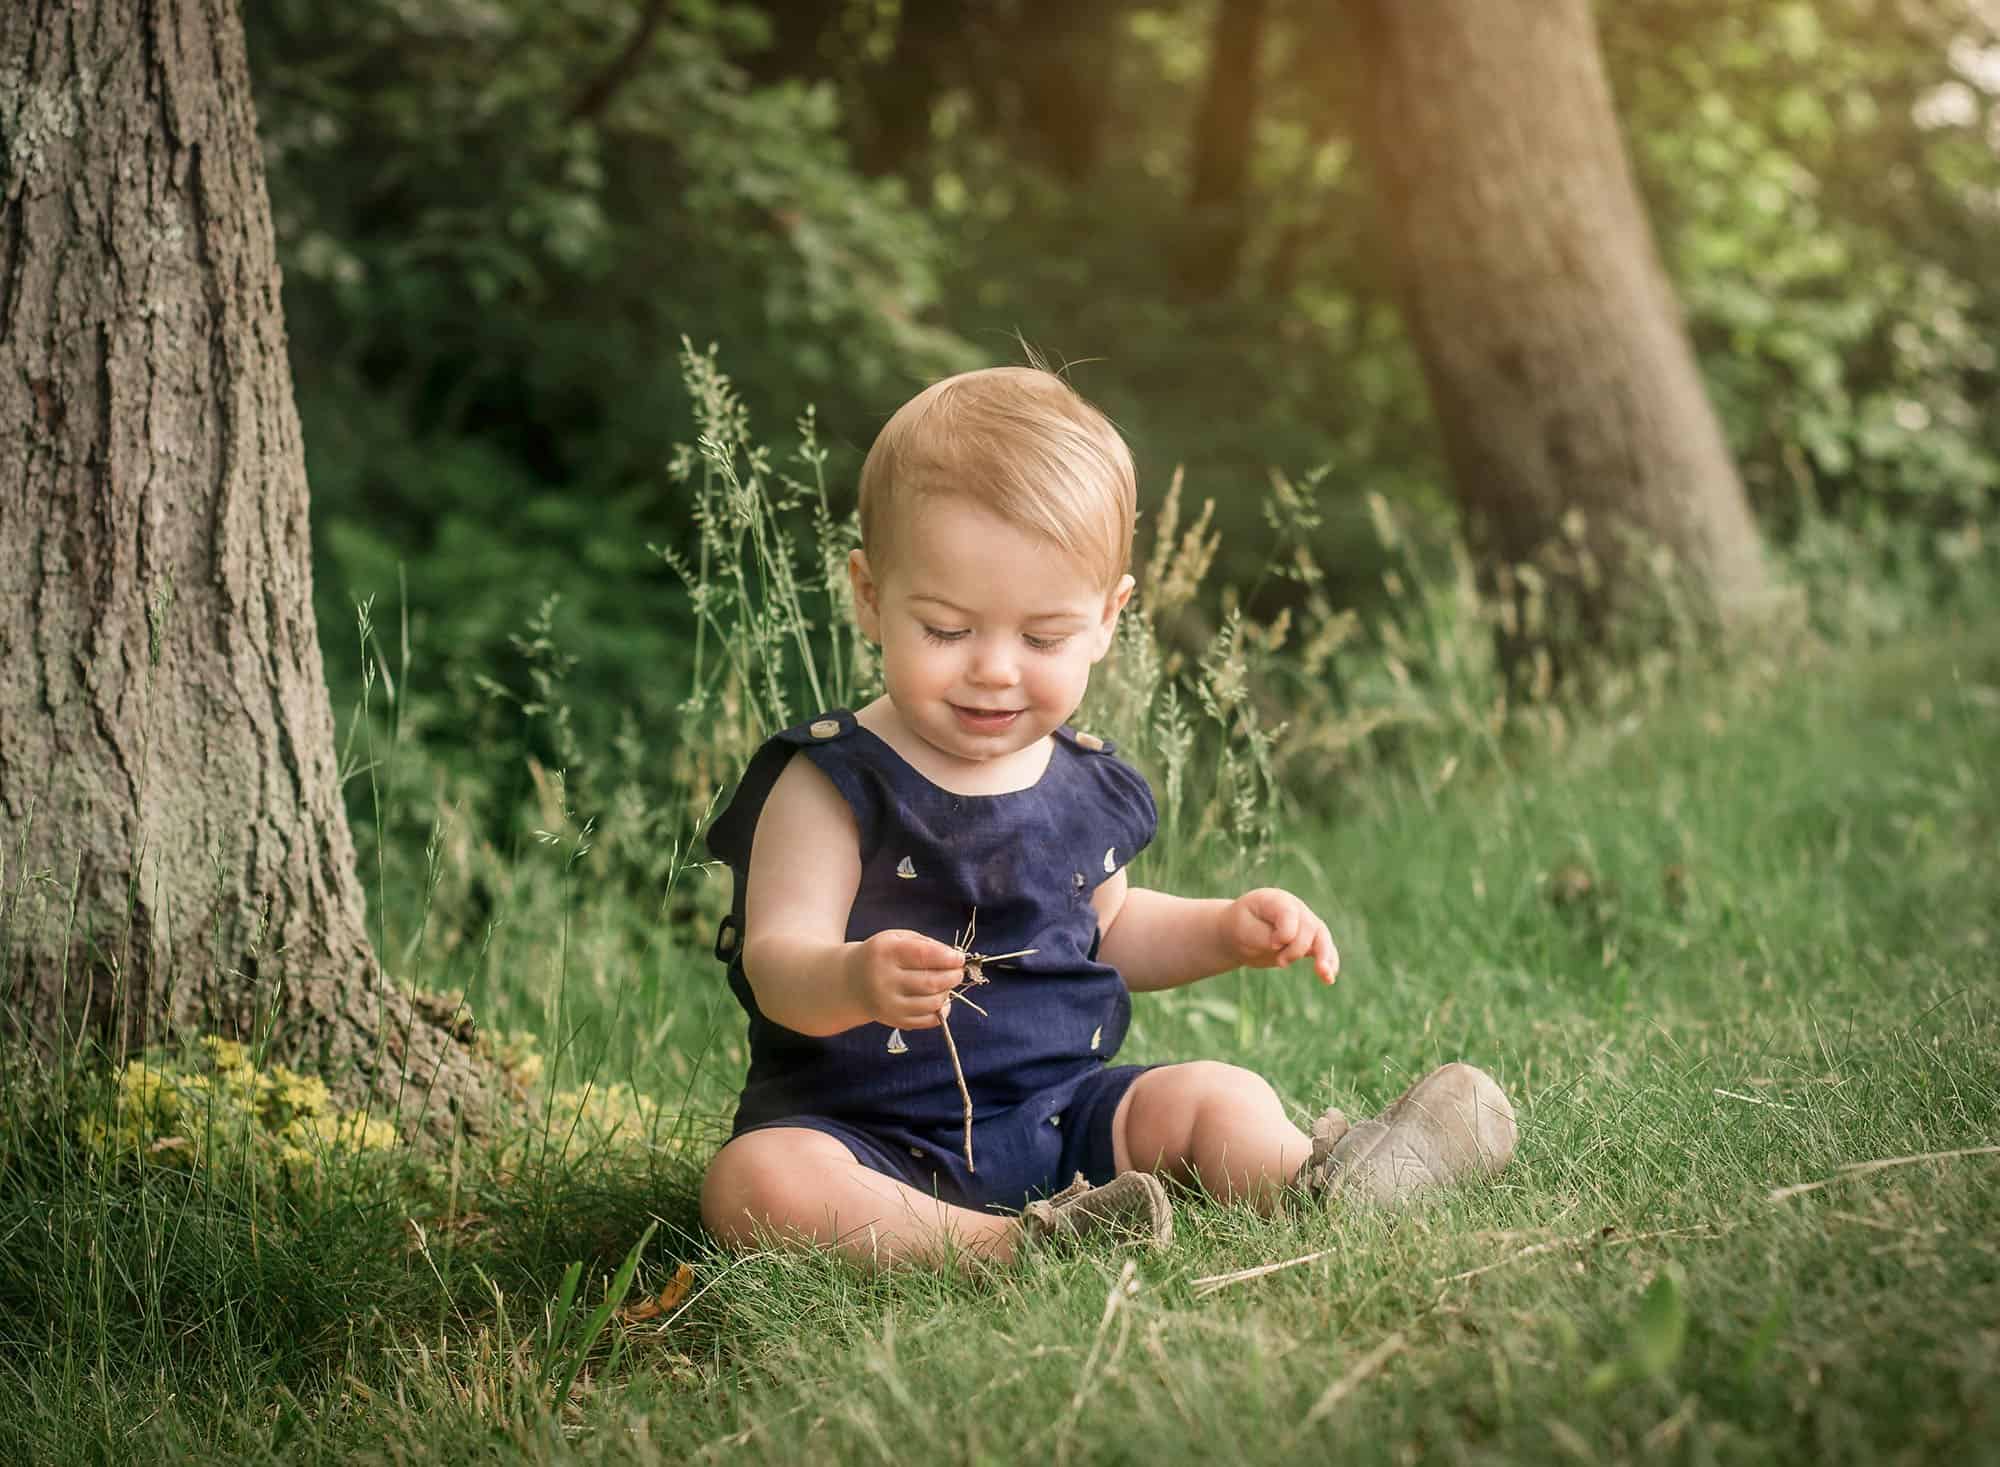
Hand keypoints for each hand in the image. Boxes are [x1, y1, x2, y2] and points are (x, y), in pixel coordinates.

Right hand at [845, 929, 966, 1027]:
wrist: (851, 982)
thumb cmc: (881, 955)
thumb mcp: (896, 938)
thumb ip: (925, 944)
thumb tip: (952, 958)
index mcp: (885, 952)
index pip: (924, 956)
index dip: (948, 958)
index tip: (959, 958)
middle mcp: (884, 980)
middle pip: (930, 982)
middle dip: (952, 977)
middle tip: (958, 972)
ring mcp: (888, 1004)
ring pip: (931, 1003)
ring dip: (947, 993)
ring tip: (946, 984)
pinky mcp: (893, 1021)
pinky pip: (926, 1021)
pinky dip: (941, 1011)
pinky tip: (940, 1001)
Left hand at [1224, 887, 1338, 983]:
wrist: (1240, 933)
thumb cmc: (1241, 927)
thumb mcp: (1244, 930)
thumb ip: (1264, 936)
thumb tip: (1285, 944)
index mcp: (1277, 900)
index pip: (1290, 914)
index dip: (1285, 932)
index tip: (1273, 945)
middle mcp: (1296, 909)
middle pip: (1309, 927)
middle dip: (1297, 949)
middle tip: (1280, 963)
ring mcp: (1305, 924)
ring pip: (1322, 938)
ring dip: (1325, 957)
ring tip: (1324, 975)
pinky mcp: (1309, 941)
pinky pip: (1325, 950)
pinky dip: (1329, 963)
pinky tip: (1328, 979)